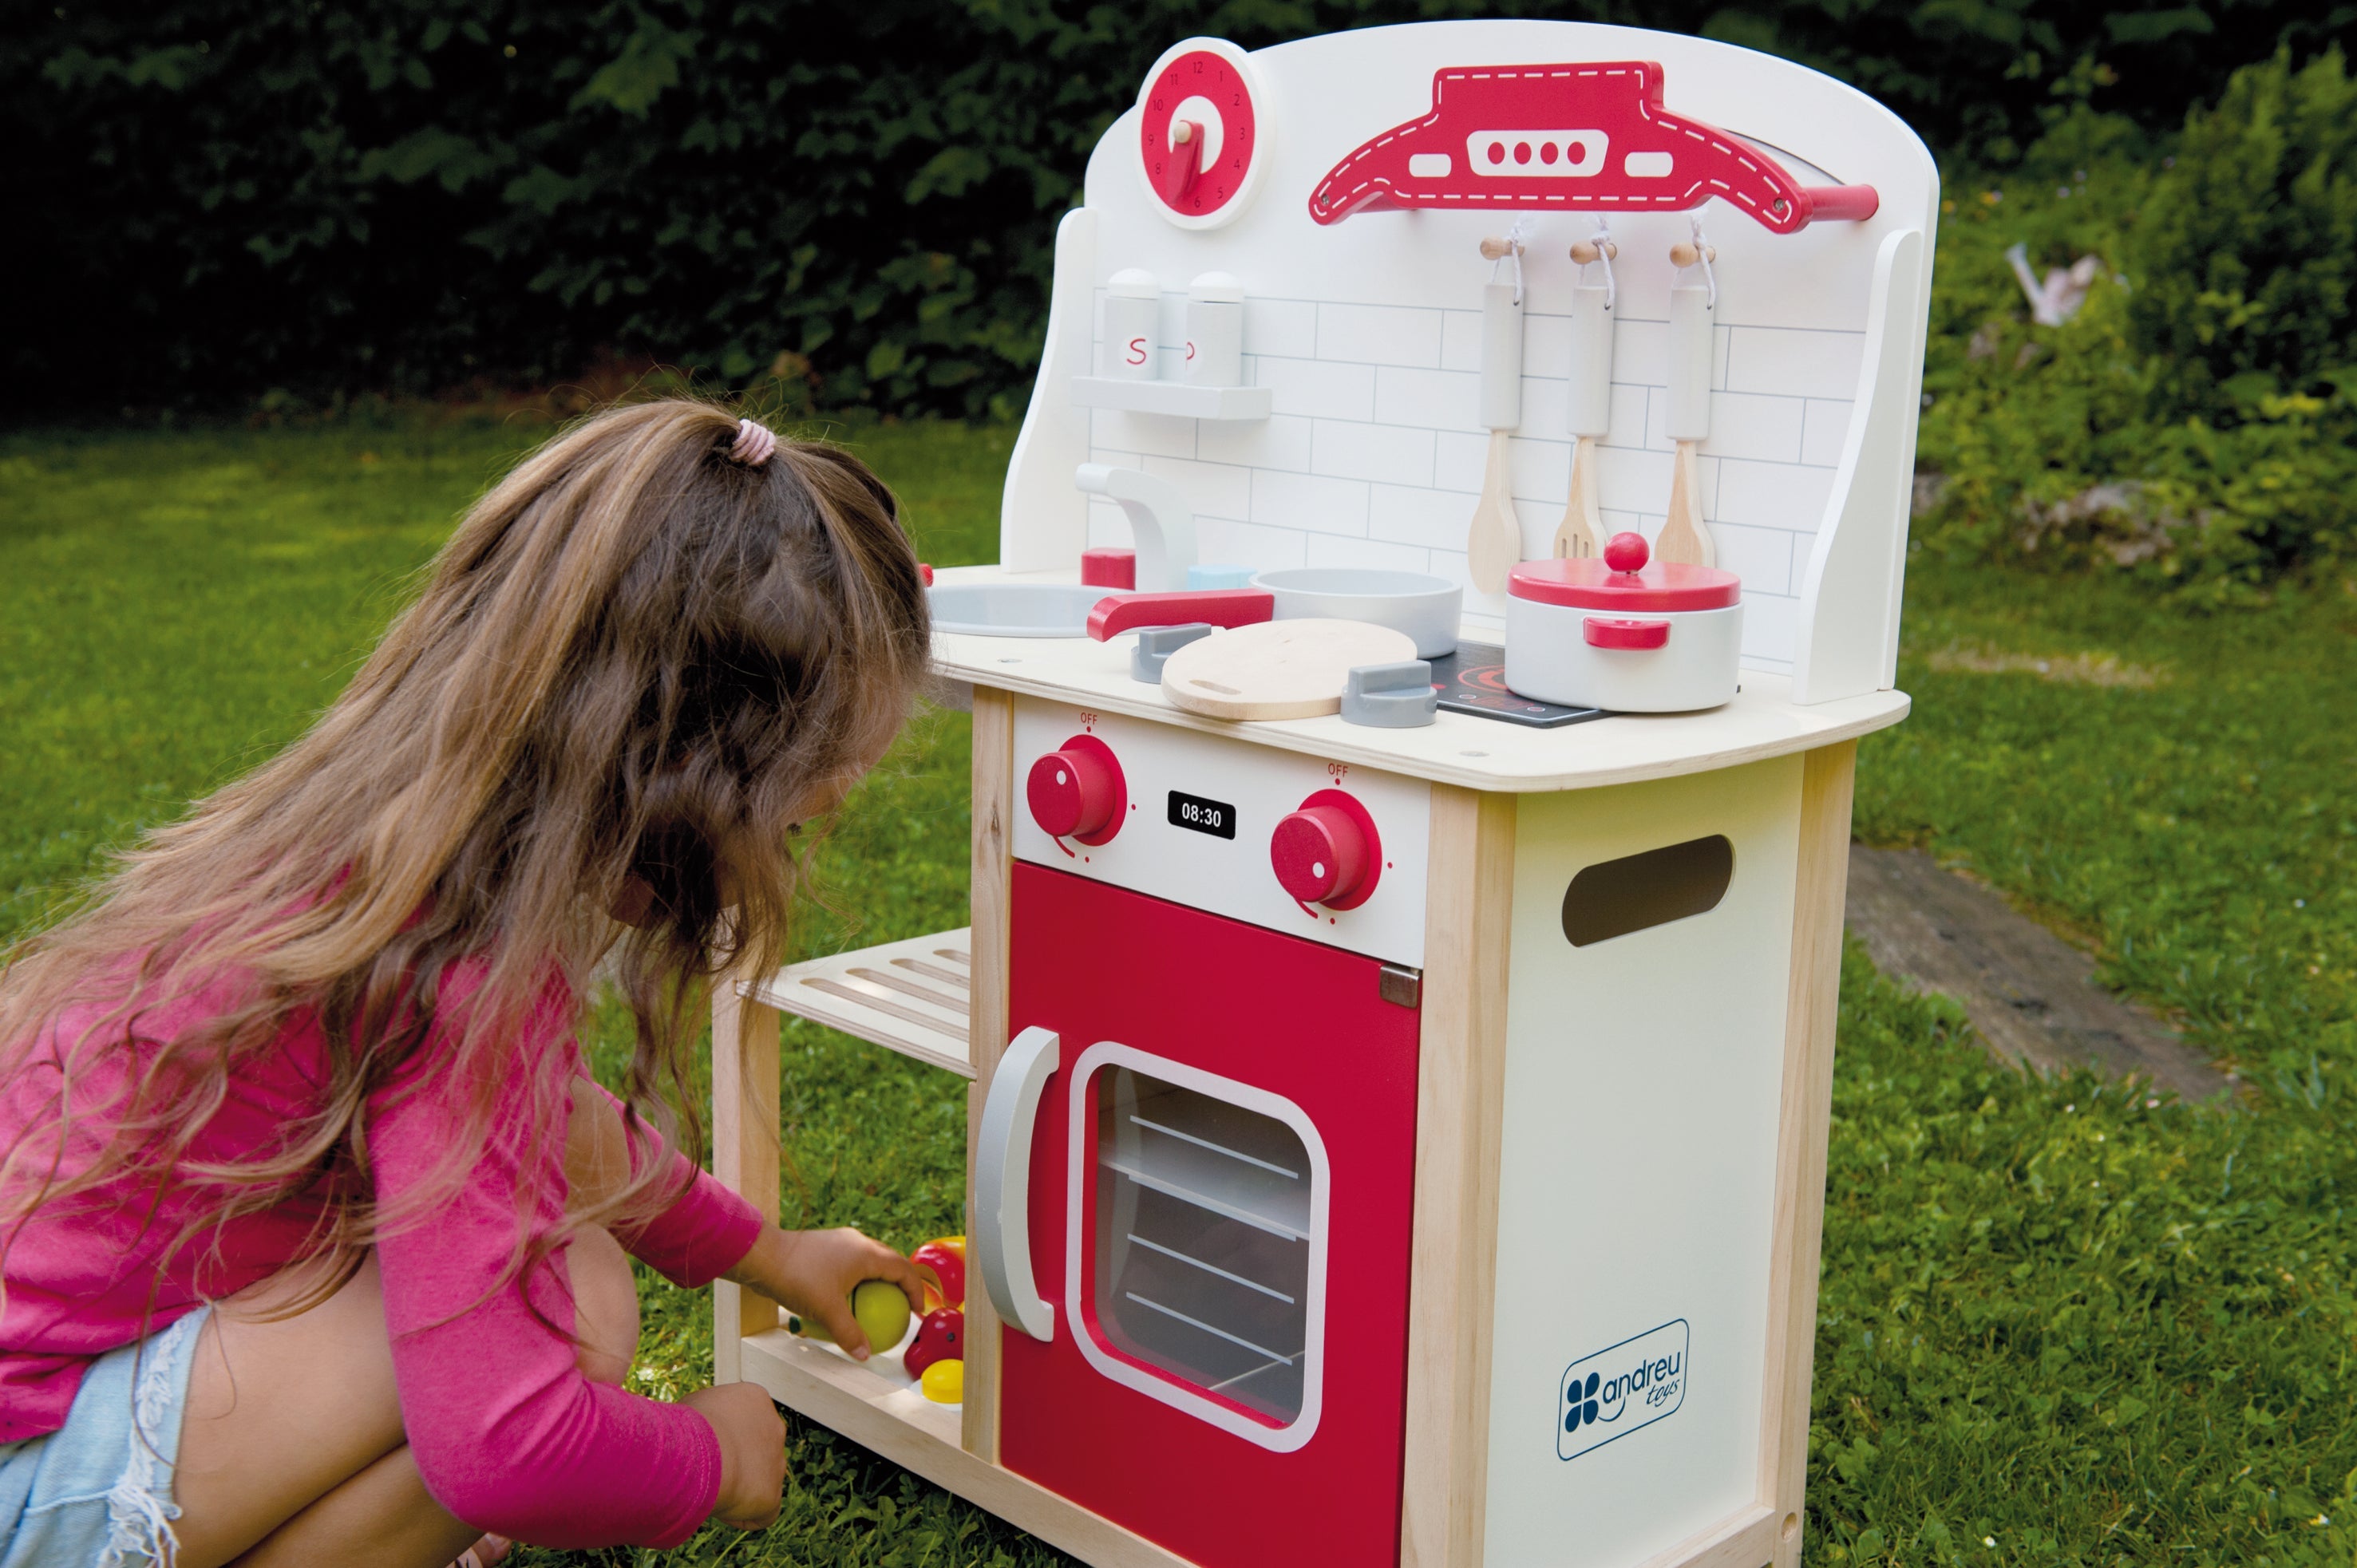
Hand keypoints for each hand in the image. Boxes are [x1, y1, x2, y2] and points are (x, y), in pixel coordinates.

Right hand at [684, 1382, 786, 1529]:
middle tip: (703, 1470)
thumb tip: (694, 1430)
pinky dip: (740, 1515)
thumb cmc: (687, 1427)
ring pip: (758, 1480)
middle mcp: (774, 1427)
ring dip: (735, 1488)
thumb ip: (704, 1417)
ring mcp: (777, 1463)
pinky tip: (718, 1509)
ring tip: (707, 1489)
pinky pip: (761, 1512)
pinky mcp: (773, 1495)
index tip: (699, 1446)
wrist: (700, 1455)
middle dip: (732, 1461)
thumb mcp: (691, 1407)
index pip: (742, 1420)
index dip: (719, 1436)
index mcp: (756, 1400)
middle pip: (754, 1449)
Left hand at [738, 1225, 926, 1358]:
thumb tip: (864, 1354)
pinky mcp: (826, 1246)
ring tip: (876, 1304)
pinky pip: (852, 1263)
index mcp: (866, 1253)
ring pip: (870, 1261)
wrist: (763, 1256)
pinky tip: (846, 1298)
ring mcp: (841, 1241)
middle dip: (900, 1284)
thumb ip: (849, 1333)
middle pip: (890, 1261)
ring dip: (878, 1281)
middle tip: (901, 1307)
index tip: (917, 1310)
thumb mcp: (827, 1311)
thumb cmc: (798, 1278)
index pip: (903, 1269)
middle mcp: (858, 1242)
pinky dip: (858, 1279)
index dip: (915, 1290)